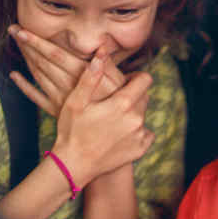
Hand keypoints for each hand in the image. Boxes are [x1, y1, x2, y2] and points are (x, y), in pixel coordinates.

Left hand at [8, 26, 124, 115]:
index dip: (38, 42)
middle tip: (13, 30)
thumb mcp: (119, 85)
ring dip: (26, 59)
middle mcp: (67, 86)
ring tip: (18, 45)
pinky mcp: (55, 110)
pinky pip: (36, 97)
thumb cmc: (118, 105)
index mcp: (81, 77)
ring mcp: (59, 99)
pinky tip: (14, 76)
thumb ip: (108, 65)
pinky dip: (24, 86)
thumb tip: (102, 48)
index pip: (55, 55)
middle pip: (42, 62)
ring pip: (38, 76)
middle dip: (27, 46)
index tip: (22, 31)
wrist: (109, 137)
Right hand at [51, 55, 154, 186]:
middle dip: (133, 95)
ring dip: (133, 114)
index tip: (125, 81)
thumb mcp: (76, 102)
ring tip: (112, 120)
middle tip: (113, 101)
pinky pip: (145, 134)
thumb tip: (101, 53)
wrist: (75, 165)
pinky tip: (119, 134)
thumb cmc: (72, 131)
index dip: (136, 78)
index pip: (145, 80)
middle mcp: (136, 119)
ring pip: (143, 115)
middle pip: (144, 97)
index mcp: (123, 104)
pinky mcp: (140, 150)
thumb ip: (90, 77)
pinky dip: (136, 132)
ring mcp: (140, 136)